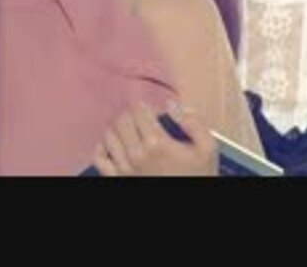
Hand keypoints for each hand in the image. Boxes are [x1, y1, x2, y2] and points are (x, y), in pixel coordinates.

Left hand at [92, 101, 217, 175]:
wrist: (188, 201)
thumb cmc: (197, 175)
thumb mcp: (207, 149)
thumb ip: (193, 123)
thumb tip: (173, 105)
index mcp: (157, 143)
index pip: (139, 111)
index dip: (144, 107)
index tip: (150, 112)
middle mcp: (137, 153)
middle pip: (122, 120)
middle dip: (131, 115)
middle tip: (140, 120)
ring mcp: (124, 166)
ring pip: (109, 134)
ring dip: (117, 129)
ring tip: (128, 131)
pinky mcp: (116, 177)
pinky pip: (98, 157)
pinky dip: (102, 148)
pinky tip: (112, 146)